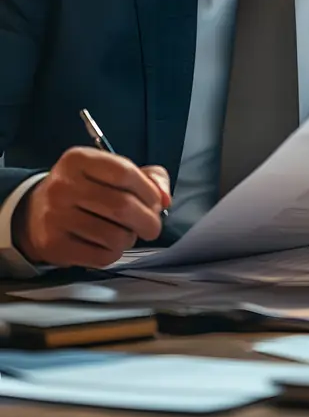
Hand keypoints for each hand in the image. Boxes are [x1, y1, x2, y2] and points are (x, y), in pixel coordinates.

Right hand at [12, 148, 171, 267]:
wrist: (36, 212)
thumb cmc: (85, 190)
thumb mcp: (109, 172)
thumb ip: (147, 177)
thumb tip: (164, 198)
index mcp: (78, 160)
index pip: (124, 172)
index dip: (149, 191)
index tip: (157, 202)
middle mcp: (63, 185)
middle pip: (122, 206)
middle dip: (148, 220)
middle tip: (152, 227)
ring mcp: (56, 216)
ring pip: (115, 235)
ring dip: (129, 238)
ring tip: (124, 233)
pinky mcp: (54, 245)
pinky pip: (101, 256)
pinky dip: (114, 253)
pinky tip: (108, 245)